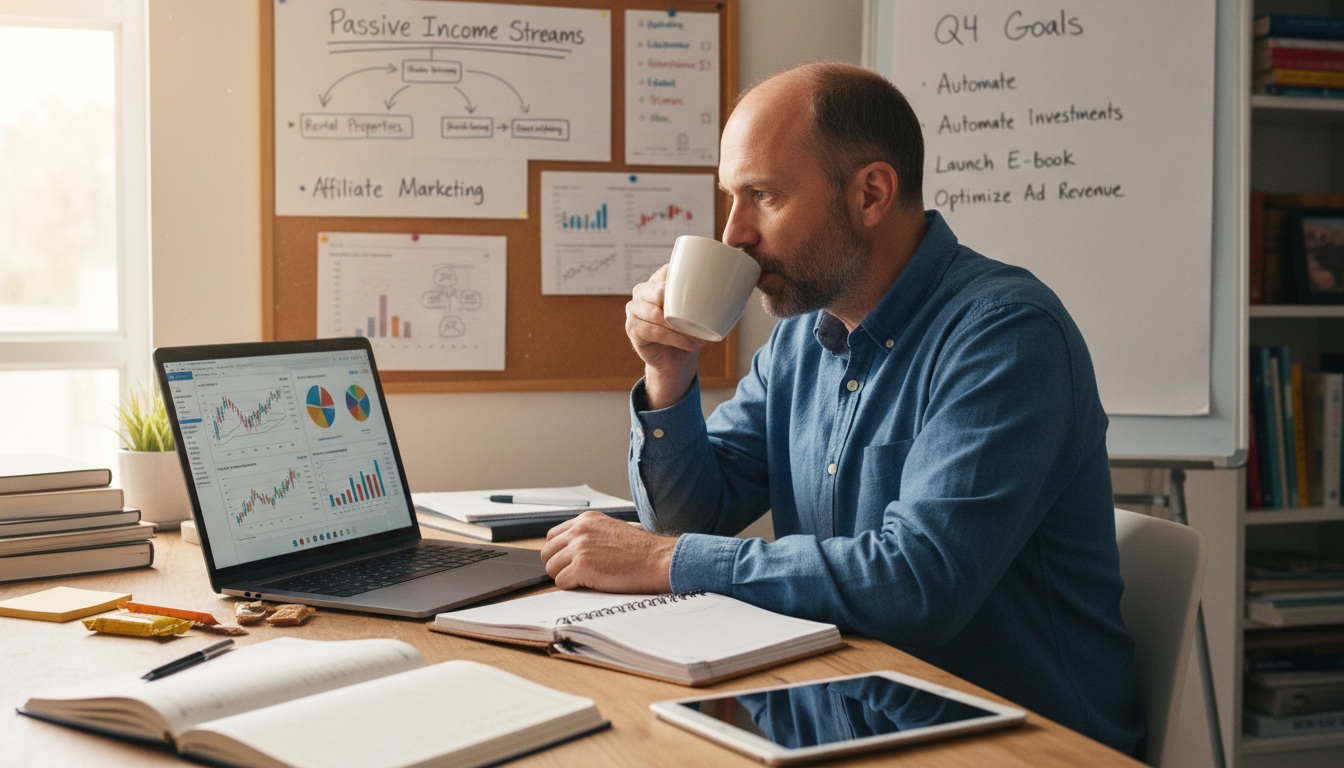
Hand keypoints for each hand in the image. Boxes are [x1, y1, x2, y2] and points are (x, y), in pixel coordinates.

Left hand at [541, 510, 675, 592]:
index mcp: (586, 519)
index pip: (553, 536)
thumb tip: (569, 551)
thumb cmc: (640, 551)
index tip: (570, 562)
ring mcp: (579, 547)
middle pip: (548, 552)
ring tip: (586, 579)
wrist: (658, 560)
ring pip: (551, 569)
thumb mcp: (610, 531)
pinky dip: (573, 587)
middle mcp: (580, 530)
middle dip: (559, 565)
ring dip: (565, 577)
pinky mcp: (582, 565)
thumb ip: (589, 535)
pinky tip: (591, 584)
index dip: (560, 552)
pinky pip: (561, 582)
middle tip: (576, 574)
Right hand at [625, 265, 702, 408]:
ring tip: (699, 337)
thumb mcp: (701, 308)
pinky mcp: (632, 328)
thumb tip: (742, 284)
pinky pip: (653, 331)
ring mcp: (634, 309)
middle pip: (658, 292)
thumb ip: (711, 293)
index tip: (707, 298)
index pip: (669, 271)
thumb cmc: (689, 328)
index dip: (686, 282)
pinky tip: (690, 344)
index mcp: (659, 279)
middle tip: (703, 321)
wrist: (675, 358)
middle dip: (681, 307)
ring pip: (656, 314)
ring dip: (679, 327)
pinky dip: (674, 339)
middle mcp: (642, 290)